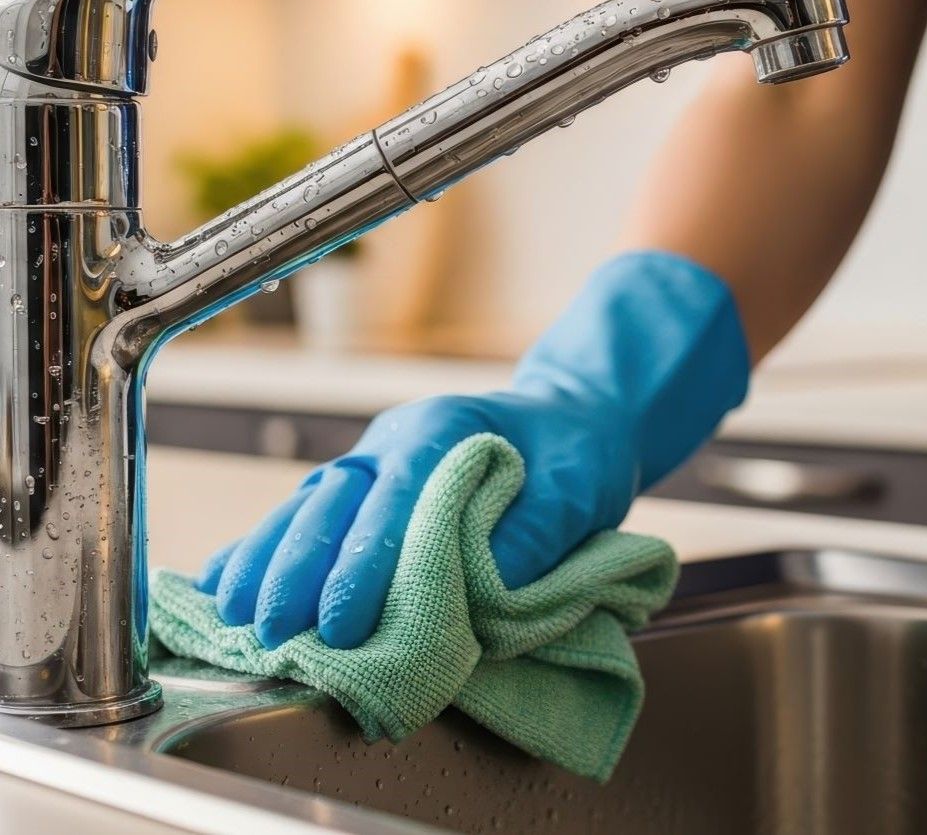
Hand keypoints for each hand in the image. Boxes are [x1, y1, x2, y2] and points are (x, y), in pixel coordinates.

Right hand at [198, 392, 635, 648]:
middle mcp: (397, 439)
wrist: (577, 420)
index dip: (364, 560)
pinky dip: (262, 546)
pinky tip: (222, 581)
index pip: (395, 498)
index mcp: (446, 430)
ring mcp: (375, 459)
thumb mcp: (576, 488)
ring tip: (231, 615)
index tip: (340, 621)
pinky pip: (307, 513)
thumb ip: (531, 535)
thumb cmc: (578, 453)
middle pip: (334, 499)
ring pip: (308, 505)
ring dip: (267, 560)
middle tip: (272, 632)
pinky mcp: (366, 487)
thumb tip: (480, 598)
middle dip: (298, 567)